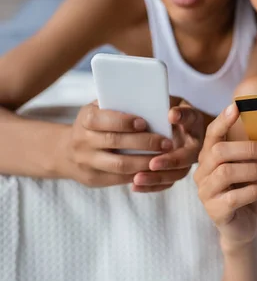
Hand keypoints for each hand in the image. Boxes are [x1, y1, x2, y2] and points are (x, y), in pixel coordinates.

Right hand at [55, 101, 173, 189]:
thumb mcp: (98, 110)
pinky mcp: (93, 179)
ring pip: (120, 165)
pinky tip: (155, 169)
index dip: (124, 121)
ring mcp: (86, 162)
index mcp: (85, 119)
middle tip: (167, 143)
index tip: (144, 122)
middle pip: (115, 142)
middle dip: (144, 142)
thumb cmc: (94, 124)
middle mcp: (82, 141)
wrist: (65, 152)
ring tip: (165, 158)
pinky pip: (119, 179)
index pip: (102, 119)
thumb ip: (117, 105)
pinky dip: (139, 174)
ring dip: (145, 162)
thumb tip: (148, 101)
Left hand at [134, 98, 204, 191]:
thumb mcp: (167, 101)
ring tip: (137, 179)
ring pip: (176, 174)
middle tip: (152, 163)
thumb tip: (169, 113)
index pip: (192, 119)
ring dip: (157, 178)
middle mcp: (194, 143)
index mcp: (193, 122)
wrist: (170, 123)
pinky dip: (151, 186)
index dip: (183, 117)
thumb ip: (166, 104)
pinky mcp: (174, 172)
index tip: (170, 115)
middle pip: (187, 156)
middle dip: (170, 161)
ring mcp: (185, 160)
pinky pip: (166, 183)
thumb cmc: (165, 109)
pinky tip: (134, 186)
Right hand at [194, 104, 256, 250]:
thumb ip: (254, 152)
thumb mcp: (251, 167)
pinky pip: (234, 196)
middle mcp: (202, 172)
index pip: (212, 134)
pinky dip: (255, 190)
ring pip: (226, 172)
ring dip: (256, 170)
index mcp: (210, 157)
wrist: (243, 225)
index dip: (223, 120)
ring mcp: (205, 192)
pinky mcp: (214, 210)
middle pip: (219, 151)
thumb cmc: (246, 191)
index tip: (236, 107)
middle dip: (250, 148)